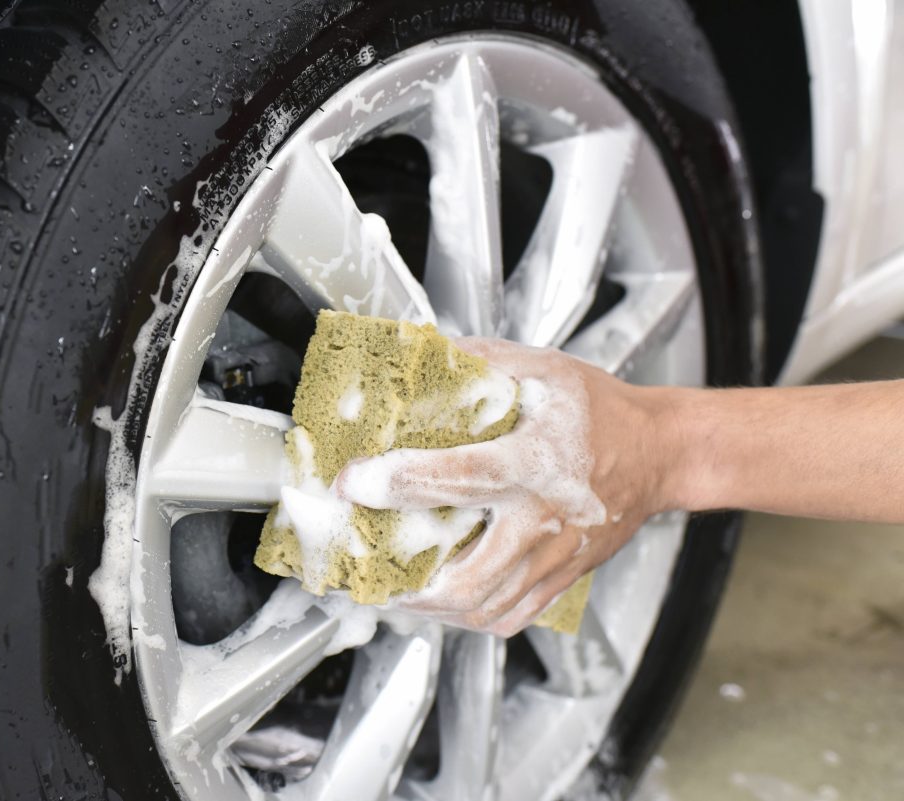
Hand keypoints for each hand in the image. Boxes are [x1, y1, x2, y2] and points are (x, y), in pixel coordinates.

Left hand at [335, 337, 673, 635]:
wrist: (662, 454)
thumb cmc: (603, 412)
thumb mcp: (544, 370)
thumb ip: (480, 362)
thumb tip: (421, 355)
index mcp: (534, 461)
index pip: (455, 477)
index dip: (396, 482)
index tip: (354, 482)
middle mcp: (542, 517)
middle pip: (469, 575)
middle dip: (407, 581)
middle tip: (367, 567)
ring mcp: (554, 556)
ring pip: (486, 606)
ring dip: (431, 608)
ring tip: (394, 591)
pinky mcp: (562, 577)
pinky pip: (511, 615)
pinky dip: (470, 617)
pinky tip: (444, 602)